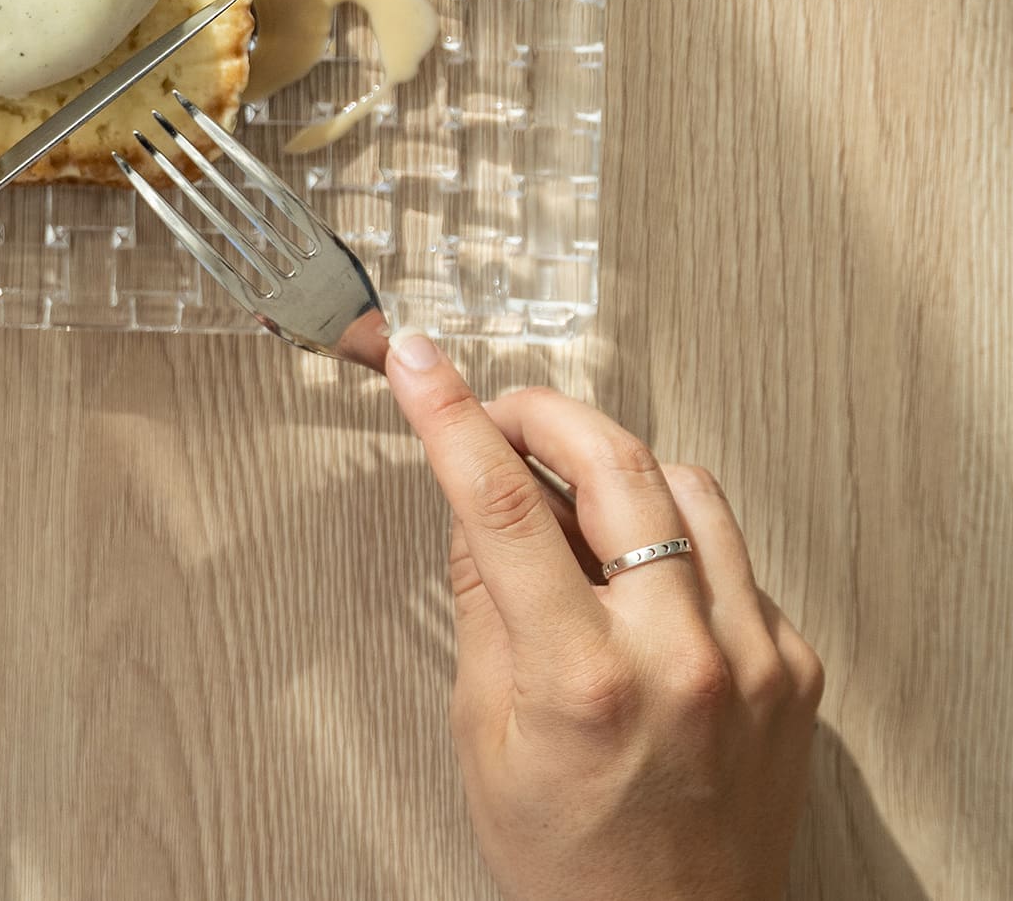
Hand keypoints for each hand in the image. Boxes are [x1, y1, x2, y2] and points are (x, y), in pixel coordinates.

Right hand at [384, 330, 822, 900]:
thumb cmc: (571, 860)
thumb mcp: (485, 736)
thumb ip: (484, 606)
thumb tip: (474, 505)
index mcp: (584, 680)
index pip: (506, 507)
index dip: (452, 417)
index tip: (421, 363)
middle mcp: (682, 657)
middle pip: (617, 465)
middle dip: (547, 413)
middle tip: (503, 410)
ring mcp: (754, 656)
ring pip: (689, 488)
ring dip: (619, 465)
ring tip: (569, 495)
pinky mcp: (794, 664)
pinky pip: (734, 552)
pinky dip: (676, 536)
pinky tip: (636, 572)